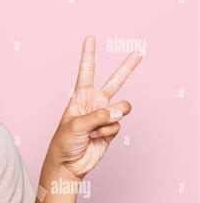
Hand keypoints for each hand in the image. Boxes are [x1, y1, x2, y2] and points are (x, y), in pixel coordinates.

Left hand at [46, 36, 141, 179]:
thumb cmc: (64, 142)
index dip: (88, 55)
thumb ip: (99, 116)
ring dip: (111, 119)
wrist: (69, 164)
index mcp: (80, 97)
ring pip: (121, 109)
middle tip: (138, 53)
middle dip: (127, 68)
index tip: (90, 38)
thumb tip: (120, 112)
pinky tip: (97, 137)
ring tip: (96, 128)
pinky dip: (108, 132)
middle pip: (114, 82)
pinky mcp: (112, 129)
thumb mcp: (76, 125)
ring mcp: (105, 116)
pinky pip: (118, 125)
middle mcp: (95, 103)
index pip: (86, 72)